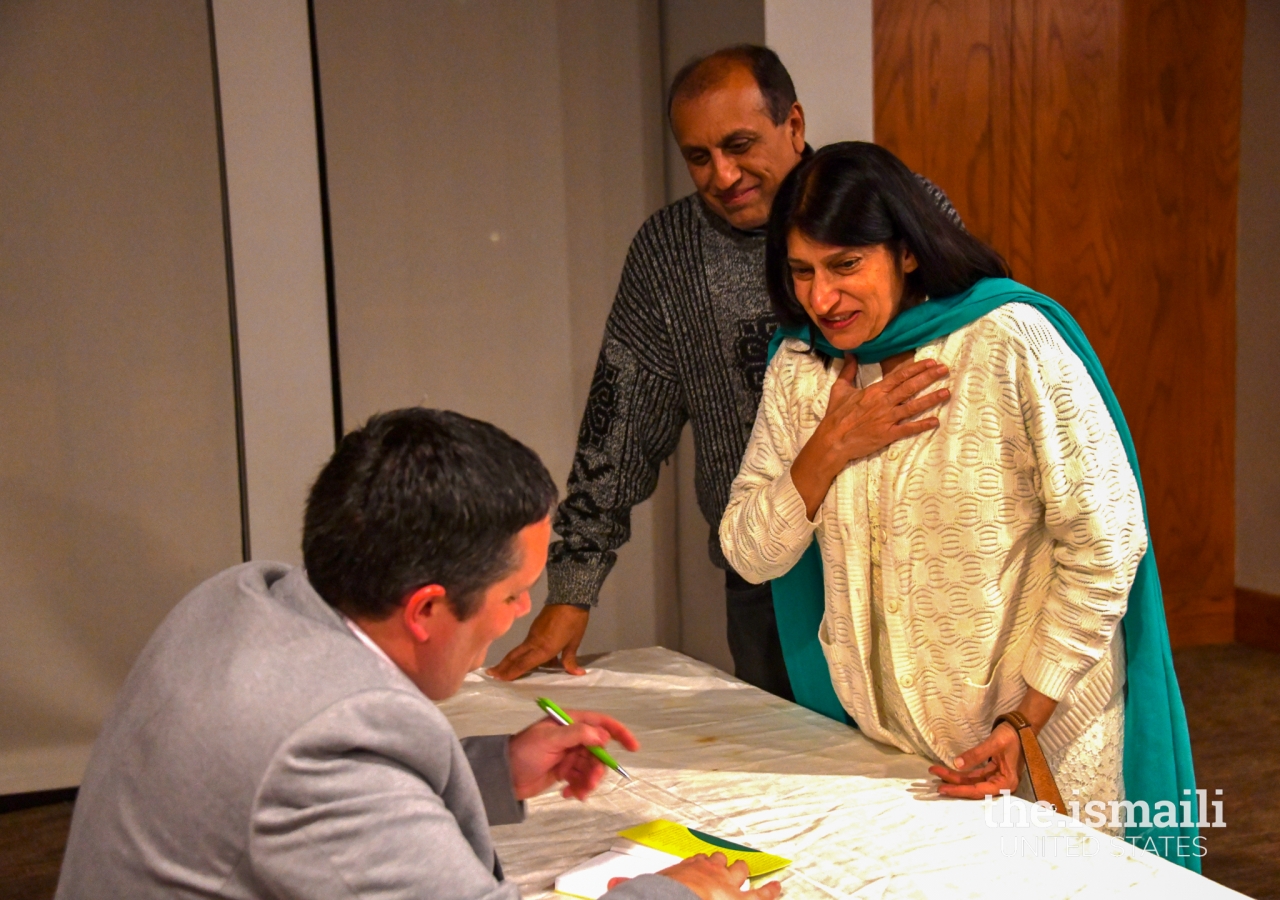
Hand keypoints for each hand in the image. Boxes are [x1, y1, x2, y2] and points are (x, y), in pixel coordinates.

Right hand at [488, 604, 588, 679]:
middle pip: (515, 656)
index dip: (511, 672)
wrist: (569, 597)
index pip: (524, 664)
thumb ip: (570, 659)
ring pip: (518, 650)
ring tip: (500, 669)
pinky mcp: (533, 628)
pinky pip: (525, 645)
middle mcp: (534, 643)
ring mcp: (532, 635)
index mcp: (544, 649)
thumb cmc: (574, 622)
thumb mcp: (574, 642)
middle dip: (503, 666)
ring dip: (509, 660)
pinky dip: (520, 653)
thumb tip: (578, 674)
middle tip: (491, 675)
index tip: (499, 679)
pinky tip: (523, 658)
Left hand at [507, 710, 638, 800]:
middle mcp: (573, 737)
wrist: (504, 776)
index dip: (619, 733)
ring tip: (576, 792)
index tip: (633, 747)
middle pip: (599, 751)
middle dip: (598, 768)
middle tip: (590, 782)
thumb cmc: (524, 751)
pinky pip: (581, 780)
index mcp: (570, 722)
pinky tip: (566, 794)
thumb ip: (577, 735)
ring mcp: (569, 755)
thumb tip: (603, 736)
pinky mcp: (565, 772)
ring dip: (588, 782)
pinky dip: (578, 788)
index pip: (601, 723)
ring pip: (591, 768)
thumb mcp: (550, 740)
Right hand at [608, 852, 781, 899]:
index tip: (701, 862)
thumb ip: (629, 886)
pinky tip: (777, 887)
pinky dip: (771, 890)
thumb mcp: (645, 888)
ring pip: (740, 873)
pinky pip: (762, 894)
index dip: (699, 863)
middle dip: (723, 864)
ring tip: (751, 871)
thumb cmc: (664, 896)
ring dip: (745, 872)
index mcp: (687, 870)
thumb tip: (612, 885)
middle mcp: (709, 872)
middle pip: (719, 863)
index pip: (694, 863)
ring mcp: (728, 884)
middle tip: (728, 863)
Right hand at [791, 357, 949, 518]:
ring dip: (931, 399)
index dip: (916, 368)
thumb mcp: (840, 389)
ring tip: (946, 392)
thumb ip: (847, 370)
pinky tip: (935, 421)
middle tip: (944, 370)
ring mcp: (887, 419)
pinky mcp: (888, 434)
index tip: (931, 362)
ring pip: (913, 406)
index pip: (899, 376)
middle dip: (929, 377)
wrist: (832, 440)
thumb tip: (850, 353)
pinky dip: (922, 425)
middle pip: (910, 387)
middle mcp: (883, 403)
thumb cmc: (836, 416)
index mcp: (874, 391)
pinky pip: (908, 428)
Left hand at [929, 688, 1056, 798]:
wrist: (1021, 726)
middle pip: (973, 788)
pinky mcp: (991, 771)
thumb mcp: (994, 744)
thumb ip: (976, 755)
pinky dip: (961, 772)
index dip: (960, 790)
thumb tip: (956, 764)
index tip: (943, 788)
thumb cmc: (1012, 735)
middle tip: (934, 781)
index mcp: (1006, 782)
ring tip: (936, 771)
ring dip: (954, 777)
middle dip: (953, 783)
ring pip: (971, 781)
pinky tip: (948, 769)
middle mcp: (1001, 783)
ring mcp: (996, 778)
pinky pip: (973, 775)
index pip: (979, 790)